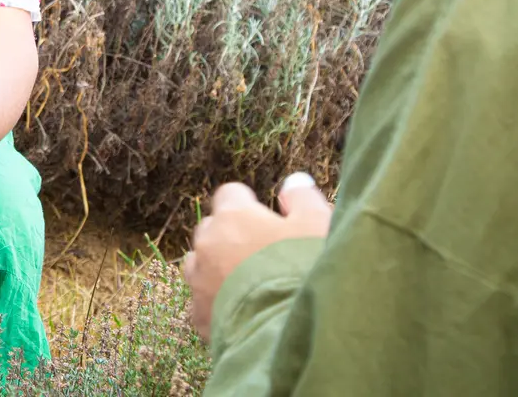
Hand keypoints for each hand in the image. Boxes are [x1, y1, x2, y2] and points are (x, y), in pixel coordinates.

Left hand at [184, 173, 332, 340]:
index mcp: (234, 217)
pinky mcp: (201, 318)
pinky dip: (217, 305)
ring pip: (199, 265)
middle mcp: (209, 244)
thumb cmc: (305, 274)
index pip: (230, 195)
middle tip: (262, 255)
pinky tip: (242, 313)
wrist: (290, 334)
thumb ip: (302, 199)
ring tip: (248, 285)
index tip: (265, 218)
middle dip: (231, 236)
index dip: (248, 204)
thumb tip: (293, 182)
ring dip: (217, 269)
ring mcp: (200, 281)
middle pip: (212, 229)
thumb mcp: (317, 226)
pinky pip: (202, 303)